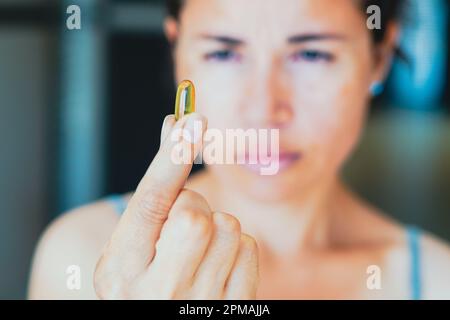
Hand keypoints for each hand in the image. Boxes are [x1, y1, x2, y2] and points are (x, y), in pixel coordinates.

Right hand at [94, 113, 258, 298]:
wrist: (158, 316)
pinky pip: (248, 247)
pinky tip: (217, 266)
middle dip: (192, 206)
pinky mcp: (233, 307)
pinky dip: (235, 247)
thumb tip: (176, 123)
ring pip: (228, 226)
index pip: (151, 202)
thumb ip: (155, 186)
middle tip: (180, 227)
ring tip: (199, 251)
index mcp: (121, 268)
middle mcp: (158, 291)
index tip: (192, 120)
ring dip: (216, 226)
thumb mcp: (133, 239)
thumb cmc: (145, 273)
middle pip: (195, 213)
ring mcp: (199, 302)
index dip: (171, 156)